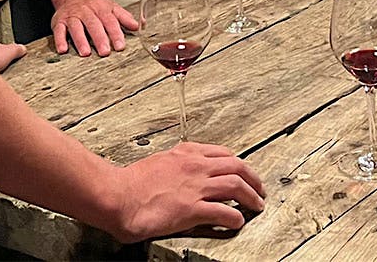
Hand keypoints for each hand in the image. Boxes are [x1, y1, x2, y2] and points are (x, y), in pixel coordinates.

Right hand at [51, 0, 139, 56]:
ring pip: (76, 27)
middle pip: (94, 25)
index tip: (120, 46)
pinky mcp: (59, 21)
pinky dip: (60, 40)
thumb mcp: (111, 7)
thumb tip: (138, 26)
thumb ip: (124, 17)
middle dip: (99, 38)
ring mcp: (73, 16)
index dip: (116, 33)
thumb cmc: (94, 5)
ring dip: (80, 40)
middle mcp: (86, 11)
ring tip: (85, 53)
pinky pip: (59, 30)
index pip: (110, 21)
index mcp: (101, 8)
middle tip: (105, 52)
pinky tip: (63, 50)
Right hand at [107, 142, 266, 242]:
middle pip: (237, 166)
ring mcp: (196, 187)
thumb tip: (178, 176)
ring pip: (236, 185)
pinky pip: (225, 212)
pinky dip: (236, 217)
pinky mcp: (193, 209)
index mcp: (185, 154)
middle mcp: (195, 167)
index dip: (238, 163)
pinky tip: (237, 222)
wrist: (118, 195)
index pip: (222, 153)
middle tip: (259, 188)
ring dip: (252, 196)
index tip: (242, 170)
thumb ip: (173, 166)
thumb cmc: (129, 184)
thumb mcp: (157, 163)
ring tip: (257, 205)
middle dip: (253, 178)